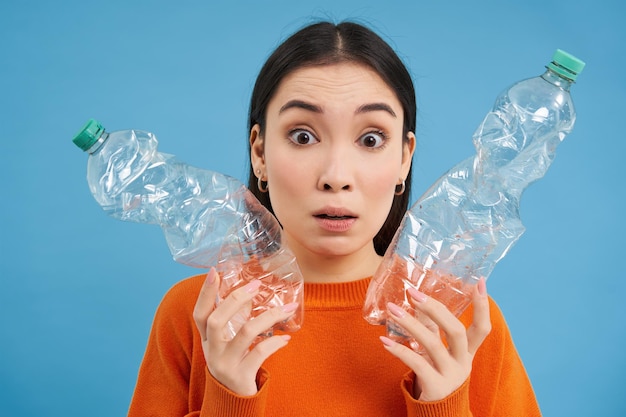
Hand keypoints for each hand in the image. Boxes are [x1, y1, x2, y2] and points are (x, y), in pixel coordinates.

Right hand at [193, 268, 297, 395]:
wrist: (233, 401)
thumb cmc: (233, 362)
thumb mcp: (227, 342)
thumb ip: (234, 319)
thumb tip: (250, 292)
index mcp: (206, 339)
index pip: (200, 313)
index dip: (205, 293)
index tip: (214, 271)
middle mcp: (211, 351)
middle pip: (217, 320)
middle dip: (236, 299)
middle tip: (256, 285)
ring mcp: (225, 364)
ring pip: (245, 333)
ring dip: (268, 318)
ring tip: (287, 309)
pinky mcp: (241, 376)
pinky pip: (260, 353)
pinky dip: (275, 343)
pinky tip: (285, 338)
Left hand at [381, 278, 490, 401]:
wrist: (437, 413)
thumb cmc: (435, 374)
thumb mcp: (438, 352)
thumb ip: (432, 328)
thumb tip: (418, 301)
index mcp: (467, 353)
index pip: (482, 328)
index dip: (483, 307)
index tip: (480, 282)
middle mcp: (463, 363)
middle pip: (457, 332)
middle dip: (436, 309)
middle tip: (414, 293)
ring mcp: (450, 376)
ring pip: (433, 345)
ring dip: (410, 324)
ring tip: (392, 310)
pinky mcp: (435, 387)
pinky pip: (416, 364)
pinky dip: (399, 351)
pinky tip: (384, 341)